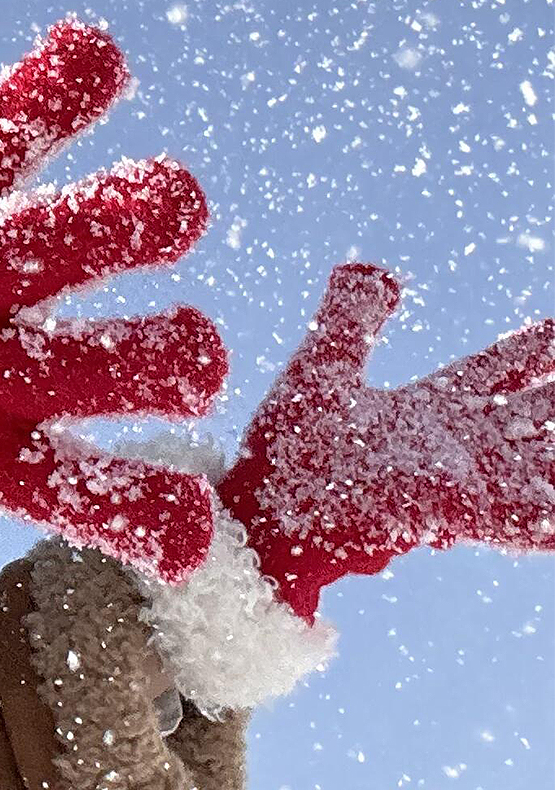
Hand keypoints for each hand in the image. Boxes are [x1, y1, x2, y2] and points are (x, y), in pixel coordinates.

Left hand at [217, 262, 554, 620]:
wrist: (264, 510)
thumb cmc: (285, 452)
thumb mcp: (324, 368)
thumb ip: (351, 319)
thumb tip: (372, 271)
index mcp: (431, 408)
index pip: (500, 367)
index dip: (539, 345)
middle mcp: (461, 444)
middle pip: (540, 409)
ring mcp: (470, 481)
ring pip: (547, 458)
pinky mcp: (464, 514)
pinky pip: (534, 518)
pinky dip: (553, 517)